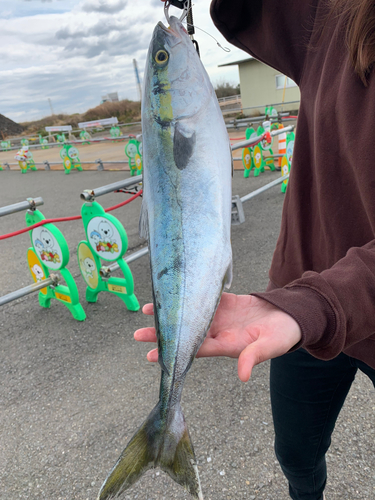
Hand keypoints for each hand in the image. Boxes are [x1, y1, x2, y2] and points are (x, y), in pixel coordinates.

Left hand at [134, 292, 301, 381]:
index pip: (194, 350)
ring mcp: (221, 317)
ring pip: (190, 316)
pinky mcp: (227, 302)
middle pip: (186, 334)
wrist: (291, 316)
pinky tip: (173, 292)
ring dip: (170, 314)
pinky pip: (204, 298)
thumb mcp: (270, 347)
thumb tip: (242, 375)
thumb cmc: (283, 335)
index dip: (173, 353)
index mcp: (227, 345)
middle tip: (138, 334)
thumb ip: (254, 357)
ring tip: (148, 310)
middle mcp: (220, 332)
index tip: (151, 355)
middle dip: (162, 334)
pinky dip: (189, 295)